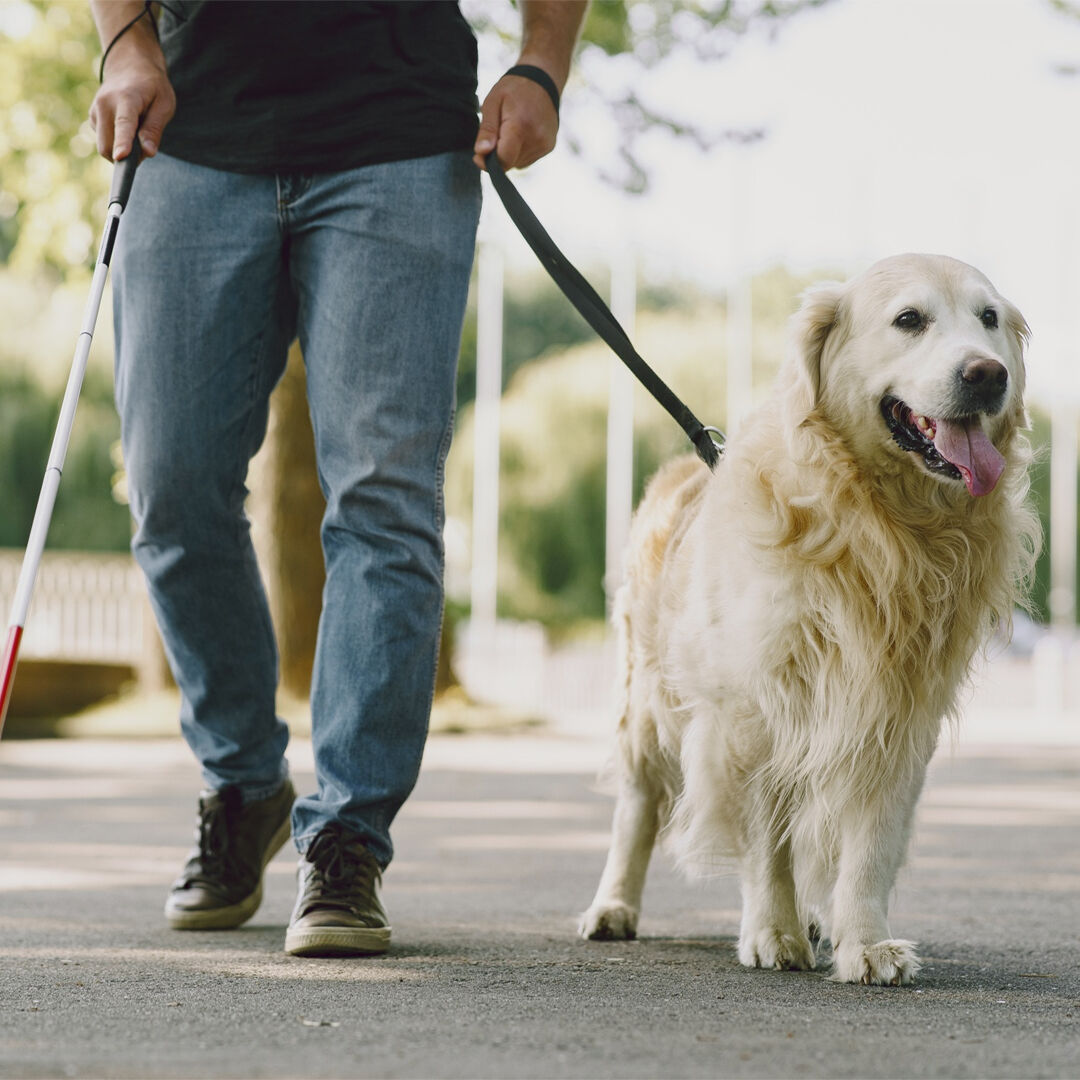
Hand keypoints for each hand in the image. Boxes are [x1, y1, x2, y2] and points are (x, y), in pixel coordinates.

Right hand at [90, 29, 174, 161]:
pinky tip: (128, 129)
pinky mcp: (93, 118)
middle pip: (108, 145)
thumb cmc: (152, 87)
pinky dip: (117, 143)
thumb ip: (154, 128)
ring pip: (105, 147)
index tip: (120, 157)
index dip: (123, 143)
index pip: (123, 124)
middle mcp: (104, 104)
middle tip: (146, 147)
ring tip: (138, 132)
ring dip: (122, 152)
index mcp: (126, 98)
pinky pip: (104, 141)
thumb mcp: (164, 104)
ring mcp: (95, 111)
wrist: (129, 66)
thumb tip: (148, 152)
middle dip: (127, 158)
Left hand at [473, 70, 558, 171]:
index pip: (503, 160)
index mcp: (520, 126)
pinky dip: (519, 151)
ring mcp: (545, 144)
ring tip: (511, 129)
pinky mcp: (549, 147)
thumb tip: (481, 152)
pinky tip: (521, 134)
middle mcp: (536, 139)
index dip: (488, 161)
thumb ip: (487, 129)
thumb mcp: (493, 102)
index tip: (480, 154)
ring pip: (517, 163)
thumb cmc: (513, 89)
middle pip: (509, 163)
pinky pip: (527, 160)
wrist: (542, 80)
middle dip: (498, 153)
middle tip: (497, 132)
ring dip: (509, 152)